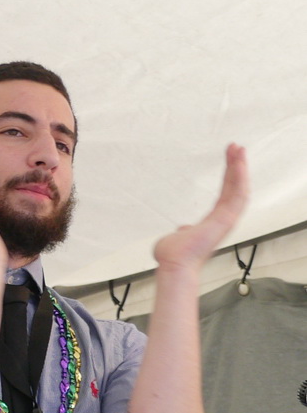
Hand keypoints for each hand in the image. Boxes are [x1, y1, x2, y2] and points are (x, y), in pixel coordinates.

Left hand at [153, 144, 248, 272]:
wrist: (174, 265)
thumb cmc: (173, 256)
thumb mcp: (176, 237)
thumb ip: (183, 231)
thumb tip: (183, 229)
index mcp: (212, 222)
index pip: (225, 194)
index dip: (229, 176)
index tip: (230, 159)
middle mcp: (223, 219)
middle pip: (234, 188)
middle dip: (236, 167)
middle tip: (237, 147)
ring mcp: (226, 220)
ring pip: (239, 189)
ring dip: (240, 168)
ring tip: (239, 149)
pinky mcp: (226, 220)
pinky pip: (237, 195)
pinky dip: (239, 178)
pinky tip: (239, 163)